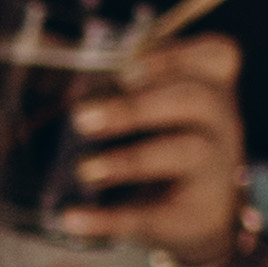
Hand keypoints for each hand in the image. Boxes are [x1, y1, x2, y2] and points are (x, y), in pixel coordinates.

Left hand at [55, 32, 255, 266]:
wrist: (200, 217)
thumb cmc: (166, 143)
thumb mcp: (153, 108)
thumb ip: (114, 82)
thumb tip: (46, 47)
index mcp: (210, 87)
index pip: (218, 56)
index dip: (176, 56)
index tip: (128, 69)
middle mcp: (220, 122)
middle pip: (193, 99)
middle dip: (135, 106)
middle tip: (80, 118)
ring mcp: (213, 168)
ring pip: (183, 153)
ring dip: (129, 159)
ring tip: (83, 169)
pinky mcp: (191, 215)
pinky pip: (151, 215)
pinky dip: (107, 219)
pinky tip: (70, 218)